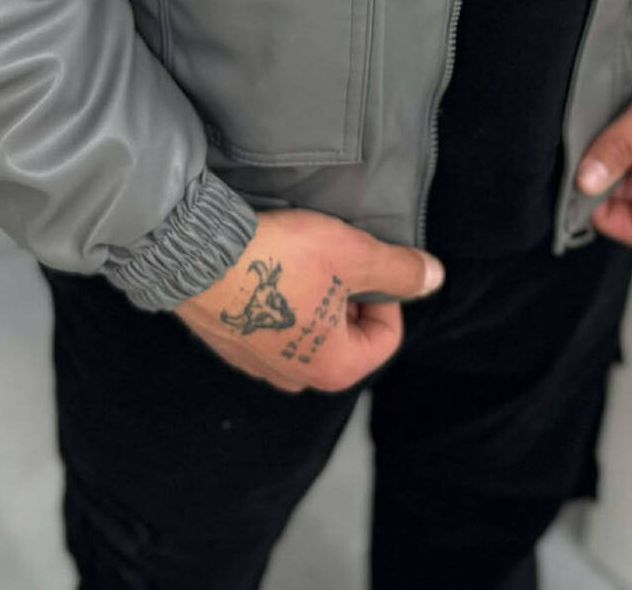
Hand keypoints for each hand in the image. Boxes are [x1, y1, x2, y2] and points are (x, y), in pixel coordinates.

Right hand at [171, 207, 444, 394]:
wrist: (197, 255)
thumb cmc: (281, 259)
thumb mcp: (353, 254)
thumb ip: (398, 270)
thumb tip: (434, 277)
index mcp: (334, 368)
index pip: (386, 336)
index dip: (384, 292)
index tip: (362, 261)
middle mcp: (295, 378)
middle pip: (346, 335)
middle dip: (346, 295)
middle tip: (331, 257)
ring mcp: (256, 365)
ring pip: (306, 328)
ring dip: (310, 296)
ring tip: (297, 259)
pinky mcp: (228, 343)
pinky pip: (268, 324)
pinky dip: (275, 299)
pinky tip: (266, 267)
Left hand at [574, 22, 631, 246]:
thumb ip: (622, 146)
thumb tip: (588, 182)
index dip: (604, 217)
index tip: (574, 192)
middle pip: (629, 198)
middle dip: (600, 181)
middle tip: (572, 155)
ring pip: (629, 167)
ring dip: (606, 154)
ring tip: (586, 130)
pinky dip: (615, 133)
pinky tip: (601, 114)